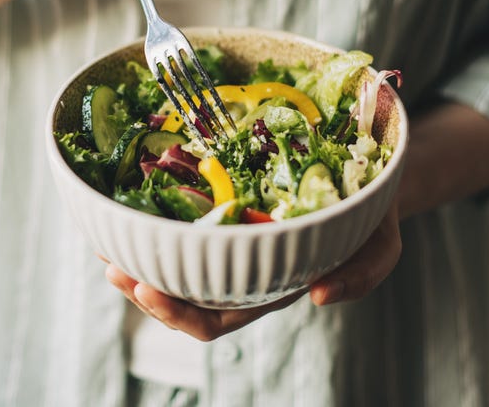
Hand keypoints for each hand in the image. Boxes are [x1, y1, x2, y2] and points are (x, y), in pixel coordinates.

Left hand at [105, 198, 401, 341]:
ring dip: (138, 255)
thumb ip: (363, 274)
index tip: (146, 288)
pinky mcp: (224, 204)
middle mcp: (243, 266)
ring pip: (176, 259)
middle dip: (144, 287)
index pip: (218, 316)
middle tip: (113, 268)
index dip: (179, 313)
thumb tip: (321, 297)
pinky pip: (182, 219)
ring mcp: (231, 236)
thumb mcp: (382, 245)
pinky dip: (153, 218)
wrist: (370, 173)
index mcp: (272, 284)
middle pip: (183, 294)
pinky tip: (126, 205)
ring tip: (105, 241)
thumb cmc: (373, 214)